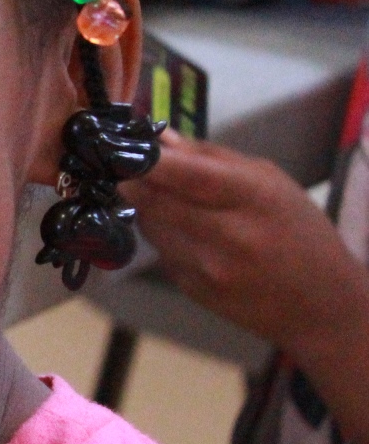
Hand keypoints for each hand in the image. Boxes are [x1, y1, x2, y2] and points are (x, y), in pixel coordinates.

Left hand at [125, 129, 368, 368]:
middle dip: (134, 181)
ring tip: (167, 199)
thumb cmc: (299, 233)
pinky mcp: (191, 290)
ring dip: (147, 208)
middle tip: (126, 167)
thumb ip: (212, 159)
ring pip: (151, 226)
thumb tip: (163, 139)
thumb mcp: (271, 183)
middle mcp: (229, 236)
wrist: (318, 304)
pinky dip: (163, 236)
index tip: (125, 148)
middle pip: (156, 202)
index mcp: (256, 199)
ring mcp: (207, 268)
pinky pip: (160, 252)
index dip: (150, 162)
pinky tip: (187, 235)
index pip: (190, 176)